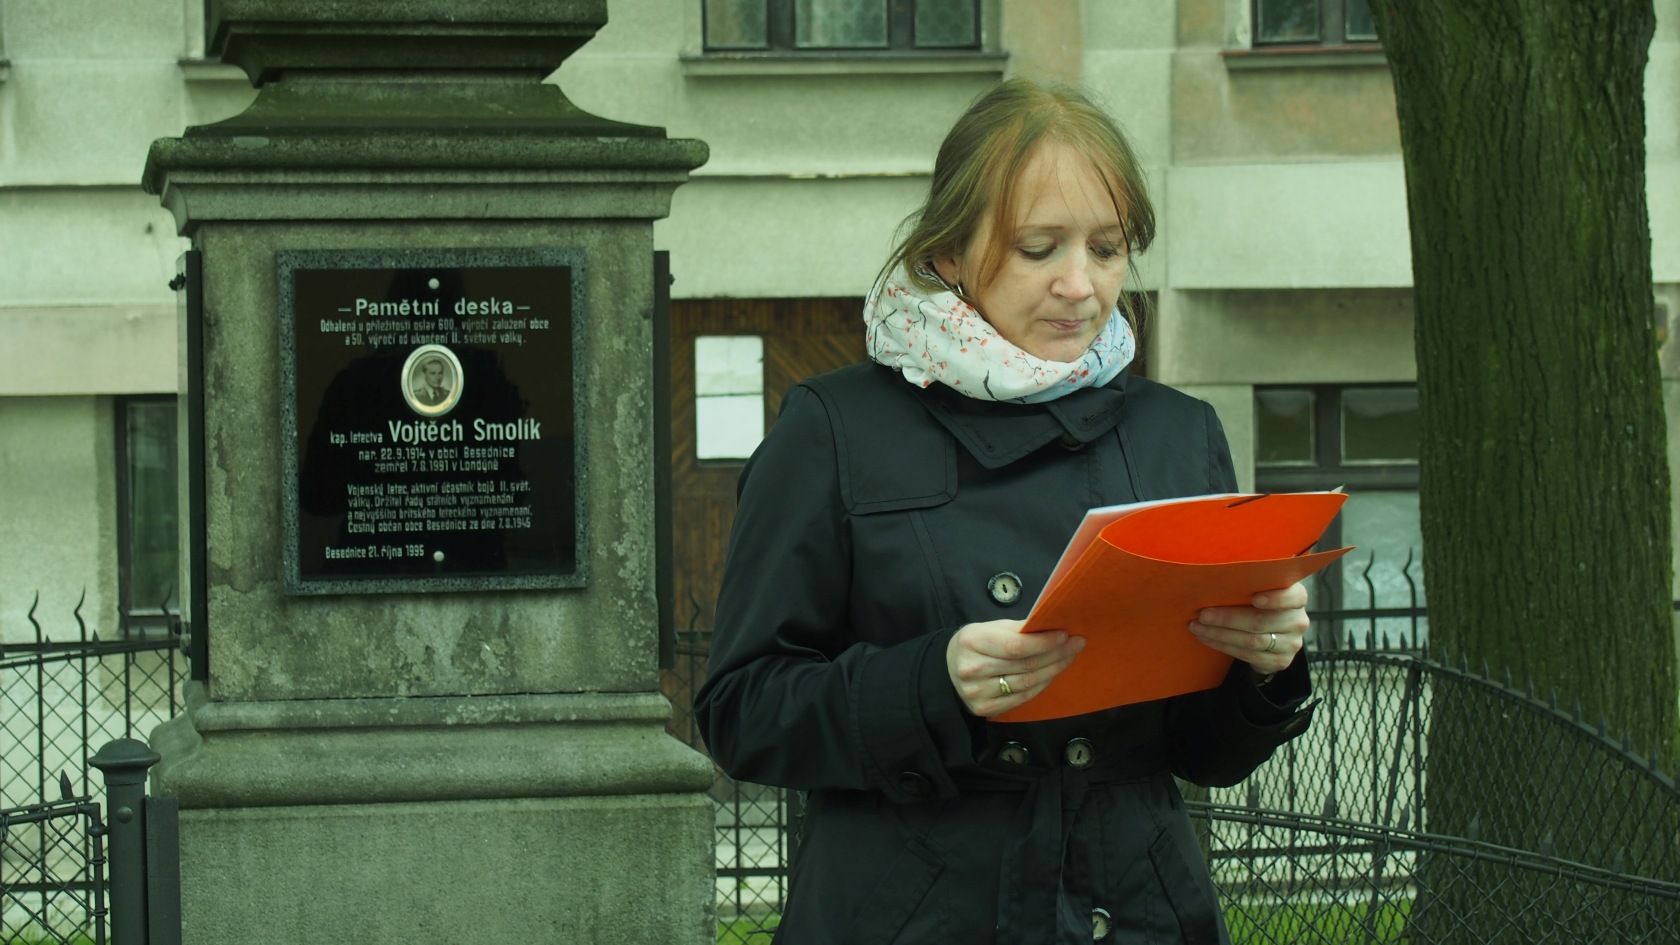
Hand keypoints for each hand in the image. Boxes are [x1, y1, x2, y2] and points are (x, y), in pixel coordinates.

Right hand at [946, 619, 1086, 717]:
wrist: (948, 671)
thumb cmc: (975, 645)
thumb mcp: (989, 628)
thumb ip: (1018, 629)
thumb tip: (1052, 628)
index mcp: (972, 641)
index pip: (1015, 645)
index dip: (1044, 642)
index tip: (1065, 635)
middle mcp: (972, 669)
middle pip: (1025, 665)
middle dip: (1056, 653)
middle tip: (1076, 644)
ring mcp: (978, 693)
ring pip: (1027, 683)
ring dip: (1053, 669)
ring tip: (1068, 657)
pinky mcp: (985, 709)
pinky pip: (1023, 697)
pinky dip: (1041, 685)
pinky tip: (1051, 673)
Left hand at [1188, 582, 1309, 676]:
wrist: (1272, 635)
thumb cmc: (1258, 604)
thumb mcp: (1259, 589)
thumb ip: (1248, 585)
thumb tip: (1212, 580)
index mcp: (1296, 597)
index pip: (1294, 597)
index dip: (1275, 599)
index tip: (1254, 599)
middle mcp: (1298, 621)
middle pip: (1261, 620)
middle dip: (1227, 618)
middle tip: (1203, 615)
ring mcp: (1292, 643)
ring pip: (1252, 641)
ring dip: (1220, 634)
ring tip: (1198, 627)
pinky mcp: (1281, 661)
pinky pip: (1249, 656)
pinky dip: (1224, 647)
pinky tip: (1208, 639)